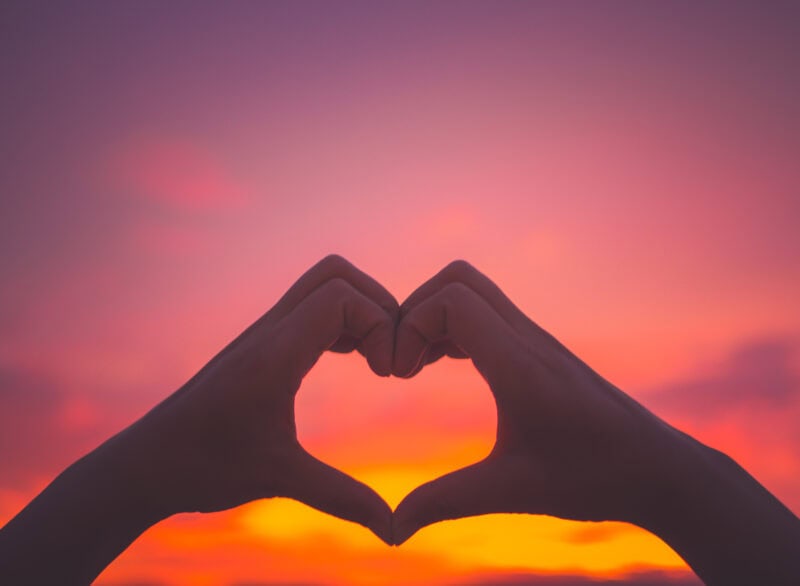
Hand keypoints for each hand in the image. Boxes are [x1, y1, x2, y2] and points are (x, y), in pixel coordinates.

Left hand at [118, 254, 396, 538]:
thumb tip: (394, 530)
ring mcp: (263, 335)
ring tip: (374, 359)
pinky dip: (341, 323)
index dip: (379, 325)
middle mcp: (269, 332)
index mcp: (274, 353)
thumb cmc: (203, 468)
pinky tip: (350, 360)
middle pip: (335, 274)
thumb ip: (343, 499)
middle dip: (377, 305)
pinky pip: (309, 310)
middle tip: (388, 356)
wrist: (145, 464)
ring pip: (321, 286)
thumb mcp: (280, 479)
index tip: (386, 374)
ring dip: (359, 312)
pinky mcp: (260, 347)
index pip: (341, 297)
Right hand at [390, 261, 799, 584]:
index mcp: (519, 365)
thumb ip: (444, 502)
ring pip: (474, 291)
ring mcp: (535, 340)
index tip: (400, 376)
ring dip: (435, 318)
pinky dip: (455, 327)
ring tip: (416, 367)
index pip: (453, 300)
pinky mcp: (539, 350)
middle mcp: (527, 339)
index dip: (411, 326)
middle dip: (415, 311)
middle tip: (401, 364)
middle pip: (459, 279)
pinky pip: (488, 313)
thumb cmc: (592, 477)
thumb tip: (390, 531)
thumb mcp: (510, 491)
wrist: (656, 468)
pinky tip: (446, 366)